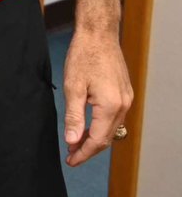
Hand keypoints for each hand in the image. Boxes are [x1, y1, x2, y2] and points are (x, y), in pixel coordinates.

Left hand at [62, 25, 133, 166]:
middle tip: (70, 155)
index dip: (83, 153)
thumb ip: (74, 117)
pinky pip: (114, 117)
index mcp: (111, 106)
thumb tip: (72, 141)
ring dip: (94, 137)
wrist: (98, 34)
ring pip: (111, 128)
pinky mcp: (124, 92)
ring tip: (75, 143)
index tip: (70, 161)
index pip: (97, 140)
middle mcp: (124, 105)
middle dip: (88, 149)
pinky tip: (88, 126)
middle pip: (107, 137)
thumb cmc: (83, 56)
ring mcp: (127, 99)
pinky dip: (101, 125)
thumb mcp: (73, 88)